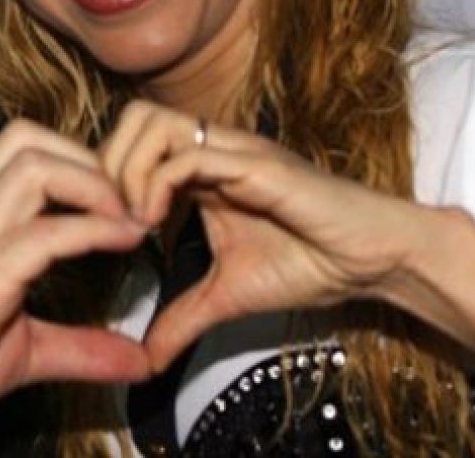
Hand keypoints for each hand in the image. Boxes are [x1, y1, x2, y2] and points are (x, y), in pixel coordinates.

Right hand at [0, 119, 151, 455]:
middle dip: (88, 159)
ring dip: (93, 184)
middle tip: (125, 206)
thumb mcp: (19, 355)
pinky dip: (92, 230)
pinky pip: (42, 234)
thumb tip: (138, 359)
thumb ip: (79, 348)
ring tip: (125, 221)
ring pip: (33, 166)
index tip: (124, 209)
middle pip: (27, 139)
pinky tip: (120, 246)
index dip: (81, 166)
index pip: (23, 153)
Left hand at [100, 101, 424, 370]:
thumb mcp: (228, 295)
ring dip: (127, 169)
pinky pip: (190, 155)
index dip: (105, 176)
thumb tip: (147, 357)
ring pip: (154, 122)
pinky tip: (154, 224)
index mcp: (201, 169)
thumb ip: (184, 317)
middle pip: (134, 116)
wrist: (374, 261)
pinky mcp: (256, 165)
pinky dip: (157, 184)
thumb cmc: (311, 264)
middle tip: (109, 216)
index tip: (101, 226)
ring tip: (132, 220)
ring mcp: (233, 151)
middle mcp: (213, 148)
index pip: (132, 141)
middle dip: (107, 162)